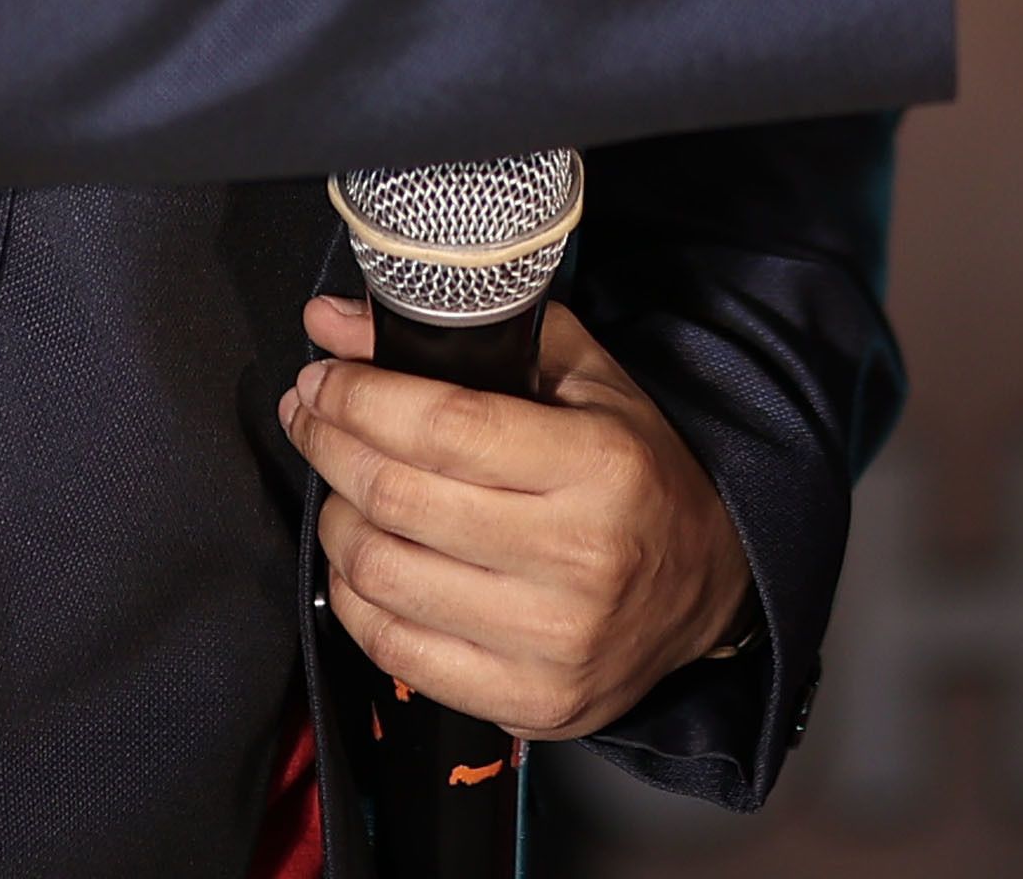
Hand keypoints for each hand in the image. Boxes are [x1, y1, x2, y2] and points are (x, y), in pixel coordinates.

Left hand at [284, 297, 753, 740]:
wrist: (710, 586)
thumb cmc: (637, 471)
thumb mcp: (582, 379)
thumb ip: (469, 338)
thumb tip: (334, 320)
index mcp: (600, 464)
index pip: (445, 426)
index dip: (360, 398)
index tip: (321, 379)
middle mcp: (579, 558)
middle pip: (399, 497)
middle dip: (331, 446)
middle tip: (312, 418)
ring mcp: (553, 642)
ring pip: (384, 574)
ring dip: (336, 521)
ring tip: (340, 489)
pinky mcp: (530, 702)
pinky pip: (396, 651)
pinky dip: (356, 599)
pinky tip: (359, 561)